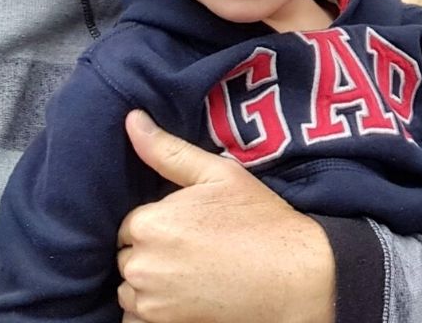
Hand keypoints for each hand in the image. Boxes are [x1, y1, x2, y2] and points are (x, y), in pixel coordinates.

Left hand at [115, 110, 335, 322]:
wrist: (293, 277)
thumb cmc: (260, 221)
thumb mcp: (220, 175)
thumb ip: (168, 151)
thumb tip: (131, 119)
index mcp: (150, 222)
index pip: (132, 223)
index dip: (161, 223)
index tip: (192, 226)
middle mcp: (141, 264)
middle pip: (128, 255)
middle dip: (153, 252)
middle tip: (197, 249)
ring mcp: (149, 301)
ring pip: (131, 288)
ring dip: (151, 282)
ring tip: (194, 273)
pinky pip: (136, 318)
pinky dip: (154, 311)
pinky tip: (187, 297)